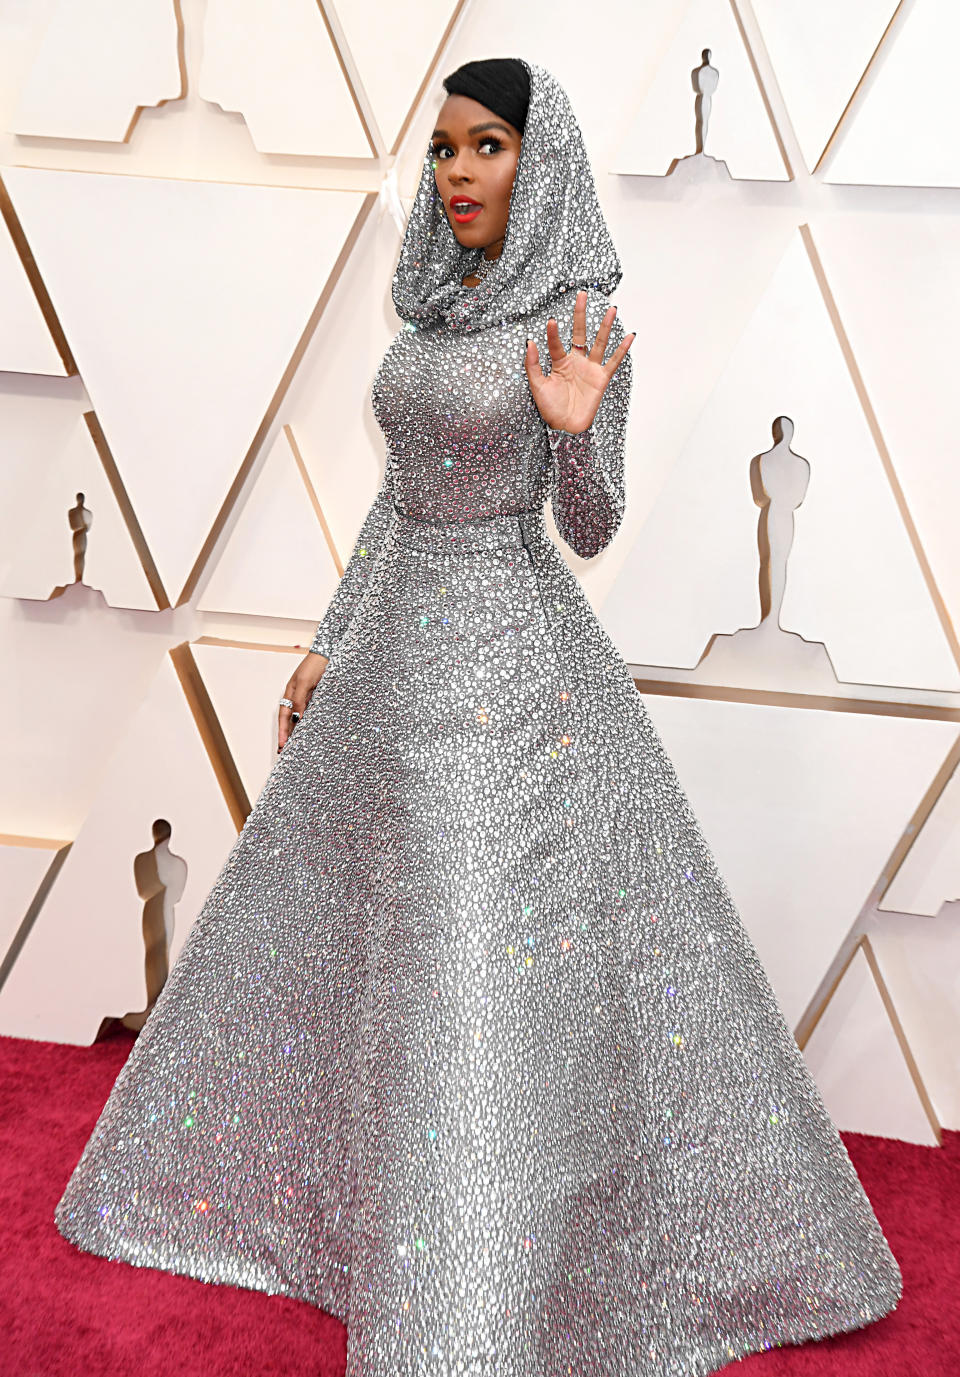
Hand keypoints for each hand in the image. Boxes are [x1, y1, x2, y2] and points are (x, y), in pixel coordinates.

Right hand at [277, 651, 327, 751]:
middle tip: (284, 751)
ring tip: (295, 746)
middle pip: (289, 720)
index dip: (282, 731)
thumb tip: (296, 718)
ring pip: (299, 719)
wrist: (328, 655)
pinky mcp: (317, 698)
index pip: (284, 717)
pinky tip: (309, 732)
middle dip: (286, 735)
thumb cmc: (314, 665)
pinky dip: (308, 724)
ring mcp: (306, 698)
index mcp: (289, 693)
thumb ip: (299, 700)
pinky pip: (311, 714)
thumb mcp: (304, 683)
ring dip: (296, 732)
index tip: (282, 746)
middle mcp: (296, 697)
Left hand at [524, 289, 634, 433]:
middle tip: (581, 294)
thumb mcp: (537, 386)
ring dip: (604, 326)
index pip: (556, 342)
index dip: (553, 333)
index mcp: (559, 362)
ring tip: (611, 308)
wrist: (565, 427)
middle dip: (580, 314)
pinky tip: (629, 336)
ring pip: (599, 342)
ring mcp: (590, 368)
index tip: (550, 320)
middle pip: (579, 333)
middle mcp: (576, 361)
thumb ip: (533, 364)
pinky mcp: (601, 378)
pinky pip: (613, 361)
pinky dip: (622, 349)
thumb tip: (529, 342)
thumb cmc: (550, 408)